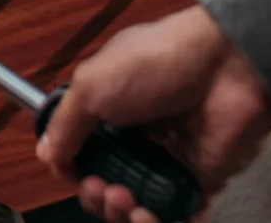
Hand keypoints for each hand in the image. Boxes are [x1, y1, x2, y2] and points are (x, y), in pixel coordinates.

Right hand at [39, 6, 270, 221]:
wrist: (225, 66)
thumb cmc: (157, 62)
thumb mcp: (92, 85)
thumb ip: (65, 124)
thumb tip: (46, 153)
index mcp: (111, 111)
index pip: (84, 153)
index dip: (74, 169)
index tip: (71, 173)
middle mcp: (139, 138)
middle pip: (108, 184)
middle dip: (96, 196)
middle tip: (99, 187)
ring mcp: (171, 161)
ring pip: (139, 206)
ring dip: (123, 214)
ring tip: (125, 199)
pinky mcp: (202, 180)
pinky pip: (178, 216)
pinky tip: (148, 216)